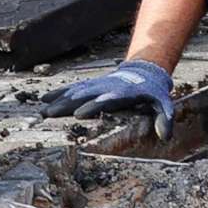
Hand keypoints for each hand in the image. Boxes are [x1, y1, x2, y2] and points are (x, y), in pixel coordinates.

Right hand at [41, 58, 174, 140]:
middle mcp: (106, 88)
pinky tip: (45, 99)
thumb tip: (164, 137)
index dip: (93, 105)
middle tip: (50, 114)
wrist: (145, 71)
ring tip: (43, 111)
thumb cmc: (153, 92)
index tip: (79, 113)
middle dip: (67, 105)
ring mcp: (97, 85)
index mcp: (123, 93)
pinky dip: (59, 93)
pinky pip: (72, 88)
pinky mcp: (91, 85)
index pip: (106, 99)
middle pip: (84, 95)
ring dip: (59, 101)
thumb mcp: (163, 103)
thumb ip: (164, 119)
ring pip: (75, 92)